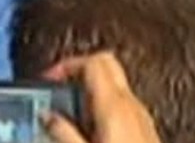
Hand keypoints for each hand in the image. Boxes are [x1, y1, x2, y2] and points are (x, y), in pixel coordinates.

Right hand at [42, 52, 160, 142]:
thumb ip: (62, 132)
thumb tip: (49, 117)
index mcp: (114, 106)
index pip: (92, 62)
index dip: (67, 65)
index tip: (49, 80)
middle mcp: (131, 106)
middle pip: (106, 64)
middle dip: (79, 70)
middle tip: (58, 86)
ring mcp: (141, 117)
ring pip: (114, 84)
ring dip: (90, 90)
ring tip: (69, 112)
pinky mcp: (145, 130)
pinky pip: (121, 104)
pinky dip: (102, 106)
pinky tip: (89, 130)